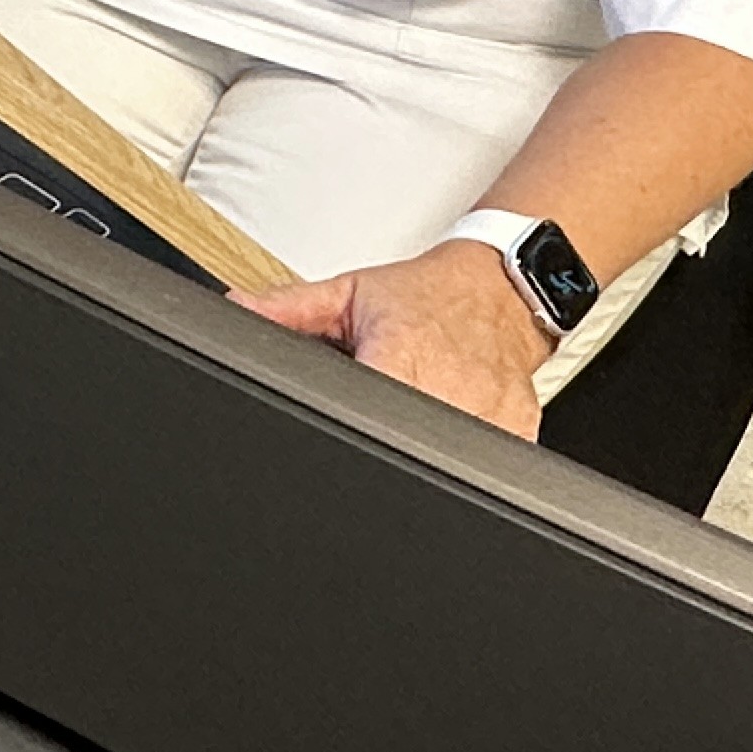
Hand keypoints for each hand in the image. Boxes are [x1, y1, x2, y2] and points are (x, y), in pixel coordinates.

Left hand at [233, 241, 551, 439]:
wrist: (502, 287)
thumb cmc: (428, 296)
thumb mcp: (352, 295)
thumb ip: (289, 309)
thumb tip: (235, 312)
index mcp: (401, 352)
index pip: (372, 411)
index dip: (352, 434)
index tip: (345, 437)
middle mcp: (448, 385)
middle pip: (406, 444)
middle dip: (381, 445)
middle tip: (376, 431)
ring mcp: (488, 412)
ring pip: (448, 462)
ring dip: (423, 456)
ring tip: (413, 428)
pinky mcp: (517, 429)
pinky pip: (488, 462)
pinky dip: (465, 464)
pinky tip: (449, 440)